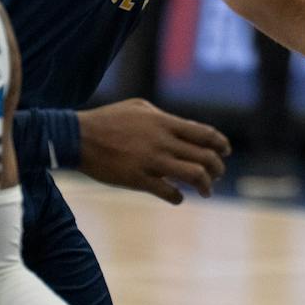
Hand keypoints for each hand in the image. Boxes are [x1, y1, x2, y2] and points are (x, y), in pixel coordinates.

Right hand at [77, 99, 230, 203]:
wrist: (79, 137)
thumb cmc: (109, 119)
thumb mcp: (139, 107)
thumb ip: (163, 117)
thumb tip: (180, 126)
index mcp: (165, 122)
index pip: (205, 134)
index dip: (220, 144)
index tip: (225, 152)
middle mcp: (163, 141)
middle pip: (204, 156)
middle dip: (217, 168)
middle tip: (217, 174)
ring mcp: (152, 161)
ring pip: (193, 175)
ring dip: (205, 185)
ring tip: (206, 191)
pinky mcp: (138, 179)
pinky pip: (168, 192)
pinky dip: (178, 197)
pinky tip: (178, 198)